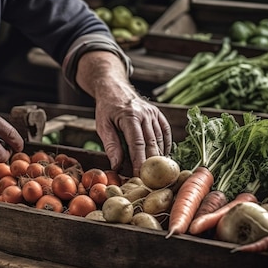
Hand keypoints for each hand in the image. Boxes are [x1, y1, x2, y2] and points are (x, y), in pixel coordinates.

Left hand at [74, 50, 171, 176]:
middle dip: (152, 163)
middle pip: (151, 143)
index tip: (140, 176)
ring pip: (160, 139)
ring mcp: (154, 113)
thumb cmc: (107, 109)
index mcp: (130, 116)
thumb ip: (111, 145)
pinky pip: (165, 132)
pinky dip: (165, 146)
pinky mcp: (158, 114)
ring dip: (160, 156)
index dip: (140, 161)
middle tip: (150, 180)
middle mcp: (145, 114)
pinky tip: (163, 158)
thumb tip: (117, 166)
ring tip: (158, 173)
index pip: (137, 144)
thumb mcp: (102, 126)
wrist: (115, 88)